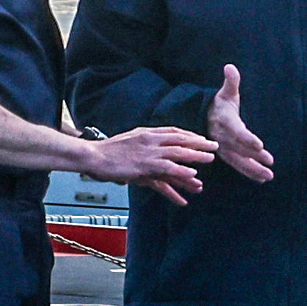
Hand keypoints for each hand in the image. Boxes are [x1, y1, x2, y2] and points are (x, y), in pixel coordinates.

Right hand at [83, 123, 214, 198]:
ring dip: (196, 156)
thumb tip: (149, 151)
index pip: (173, 131)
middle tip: (214, 146)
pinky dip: (181, 172)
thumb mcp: (128, 142)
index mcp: (146, 132)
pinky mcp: (145, 166)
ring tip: (210, 160)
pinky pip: (167, 169)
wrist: (92, 156)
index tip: (200, 138)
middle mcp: (150, 140)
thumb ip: (142, 145)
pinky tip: (192, 175)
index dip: (189, 135)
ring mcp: (149, 153)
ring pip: (178, 153)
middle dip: (199, 143)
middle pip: (180, 140)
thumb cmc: (107, 151)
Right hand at [204, 65, 276, 184]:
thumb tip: (230, 67)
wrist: (203, 117)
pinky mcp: (226, 155)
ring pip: (239, 161)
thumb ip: (231, 82)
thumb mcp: (225, 93)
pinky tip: (262, 179)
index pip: (237, 132)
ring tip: (268, 176)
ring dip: (254, 169)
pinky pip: (238, 165)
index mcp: (225, 122)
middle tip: (270, 163)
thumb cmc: (219, 104)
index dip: (247, 139)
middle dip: (254, 158)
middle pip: (240, 150)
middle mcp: (223, 137)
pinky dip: (249, 172)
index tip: (260, 146)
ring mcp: (223, 148)